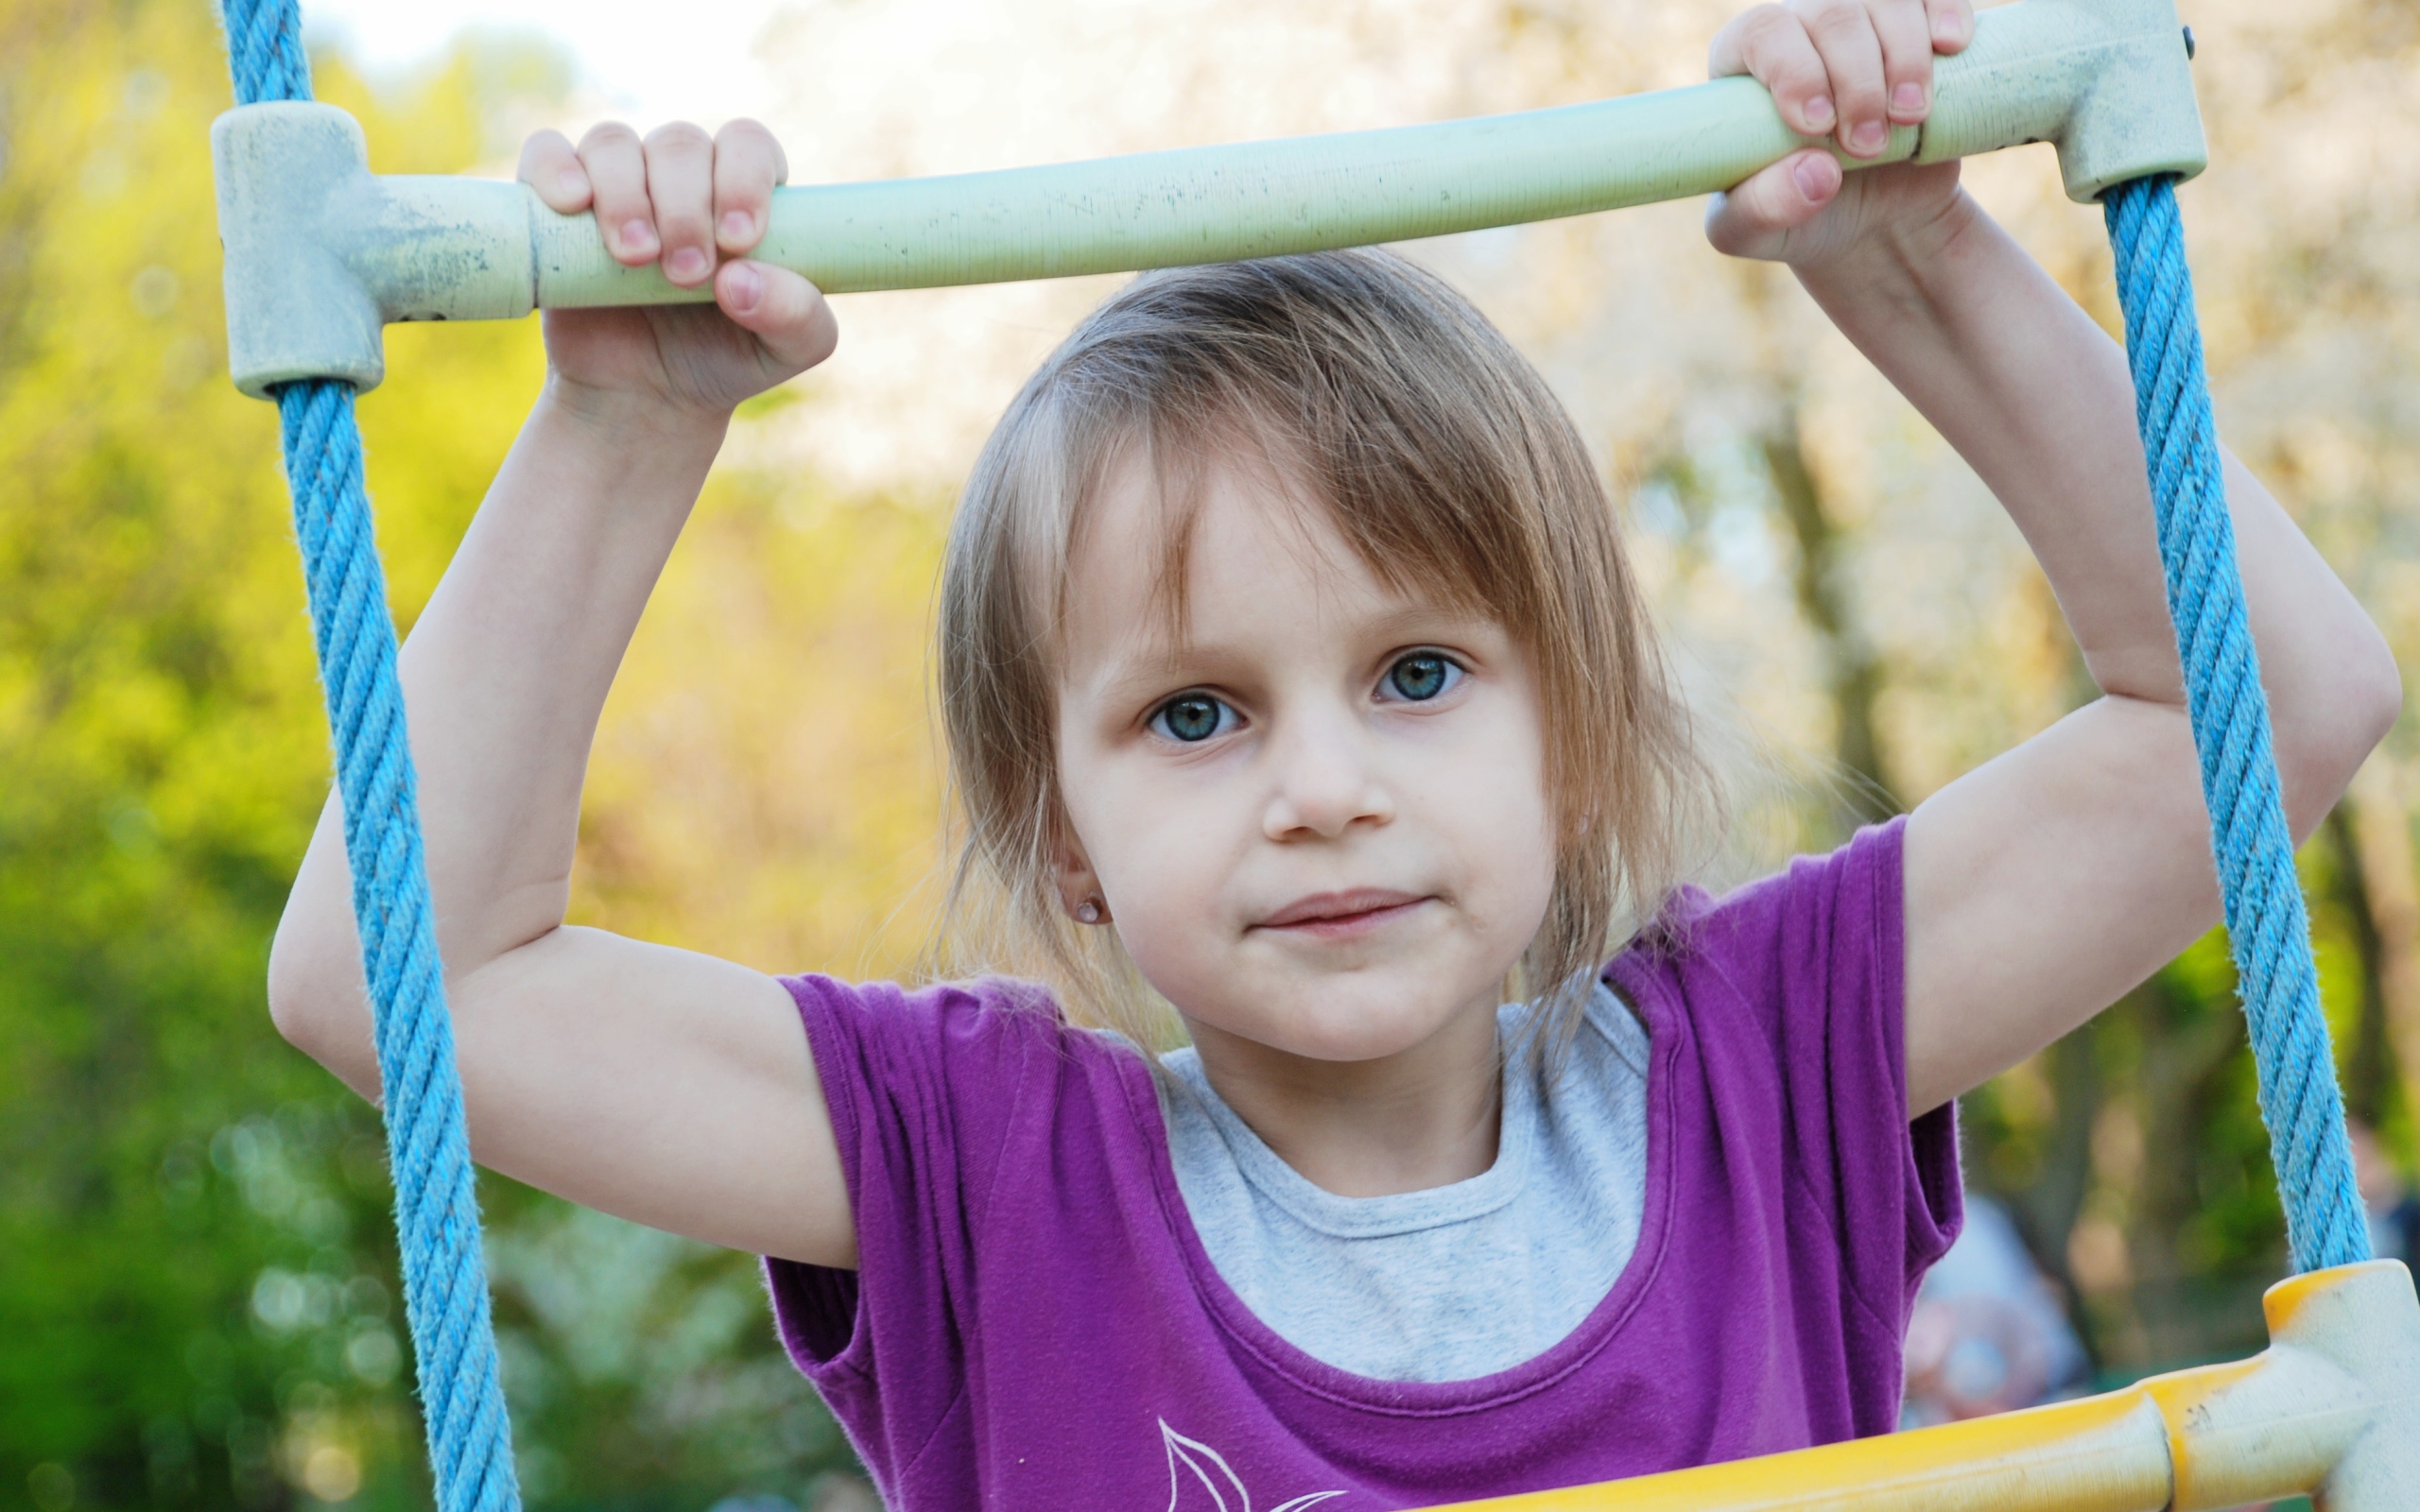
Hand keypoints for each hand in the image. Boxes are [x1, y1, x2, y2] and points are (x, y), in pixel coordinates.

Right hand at [518, 120, 838, 424]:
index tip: (739, 240)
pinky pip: (546, 153)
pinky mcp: (557, 205)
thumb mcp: (785, 351)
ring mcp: (618, 183)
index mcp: (742, 191)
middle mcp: (681, 176)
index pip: (748, 145)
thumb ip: (795, 315)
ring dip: (626, 195)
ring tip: (637, 258)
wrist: (645, 400)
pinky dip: (555, 168)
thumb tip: (742, 278)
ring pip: (614, 143)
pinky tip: (573, 203)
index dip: (743, 179)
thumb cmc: (723, 359)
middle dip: (686, 207)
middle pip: (680, 143)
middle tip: (687, 274)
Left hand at [1702, 0, 1975, 268]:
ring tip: (1910, 118)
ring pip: (1885, 1)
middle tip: (1868, 144)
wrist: (1872, 222)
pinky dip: (1945, 11)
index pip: (1761, 34)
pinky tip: (1951, 46)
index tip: (1819, 125)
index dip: (1794, 71)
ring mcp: (1860, 24)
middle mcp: (1799, 32)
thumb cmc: (1799, 217)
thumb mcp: (1756, 233)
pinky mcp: (1914, 29)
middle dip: (1858, 80)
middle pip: (1831, 13)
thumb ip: (1762, 210)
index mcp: (1743, 66)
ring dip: (1904, 57)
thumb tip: (1814, 173)